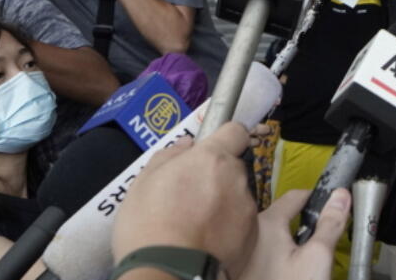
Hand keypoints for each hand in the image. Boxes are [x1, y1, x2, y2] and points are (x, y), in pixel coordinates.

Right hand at [112, 123, 258, 278]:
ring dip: (223, 200)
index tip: (210, 151)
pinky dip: (229, 225)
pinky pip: (241, 220)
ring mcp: (247, 207)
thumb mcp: (143, 183)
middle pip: (233, 166)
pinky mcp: (252, 235)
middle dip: (217, 175)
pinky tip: (207, 239)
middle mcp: (236, 177)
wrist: (168, 274)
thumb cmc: (149, 225)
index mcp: (212, 158)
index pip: (235, 131)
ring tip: (197, 222)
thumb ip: (168, 156)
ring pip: (237, 193)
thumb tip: (187, 145)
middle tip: (192, 195)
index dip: (224, 138)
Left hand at [239, 187, 350, 279]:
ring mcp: (245, 253)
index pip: (296, 196)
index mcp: (268, 222)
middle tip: (324, 241)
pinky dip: (281, 257)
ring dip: (294, 243)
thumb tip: (342, 194)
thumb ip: (330, 224)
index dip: (318, 199)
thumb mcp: (317, 257)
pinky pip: (266, 254)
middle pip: (285, 217)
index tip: (335, 209)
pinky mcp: (244, 270)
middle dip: (306, 225)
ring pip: (276, 237)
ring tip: (309, 261)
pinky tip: (291, 274)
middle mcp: (252, 232)